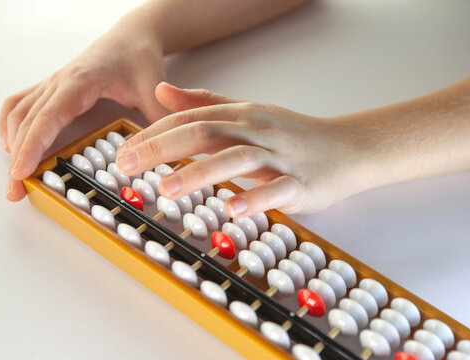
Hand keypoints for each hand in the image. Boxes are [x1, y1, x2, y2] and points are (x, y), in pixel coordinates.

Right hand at [0, 19, 167, 201]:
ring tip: (14, 177)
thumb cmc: (139, 59)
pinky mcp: (51, 89)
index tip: (20, 172)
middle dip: (17, 158)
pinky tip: (15, 146)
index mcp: (82, 81)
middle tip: (14, 191)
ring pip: (17, 114)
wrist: (131, 37)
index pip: (49, 115)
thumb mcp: (153, 90)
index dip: (33, 145)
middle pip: (26, 121)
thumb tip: (166, 155)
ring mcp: (52, 84)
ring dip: (11, 145)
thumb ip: (160, 121)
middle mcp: (59, 82)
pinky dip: (11, 127)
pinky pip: (19, 105)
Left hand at [116, 83, 371, 215]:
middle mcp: (256, 132)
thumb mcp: (246, 113)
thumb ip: (204, 103)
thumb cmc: (292, 134)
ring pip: (237, 159)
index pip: (190, 120)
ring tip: (168, 188)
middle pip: (206, 134)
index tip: (123, 152)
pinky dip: (254, 198)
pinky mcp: (301, 183)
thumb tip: (162, 91)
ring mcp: (279, 157)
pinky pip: (276, 191)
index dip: (154, 134)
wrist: (347, 148)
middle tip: (127, 165)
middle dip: (163, 148)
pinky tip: (232, 209)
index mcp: (240, 116)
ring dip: (201, 173)